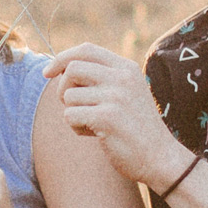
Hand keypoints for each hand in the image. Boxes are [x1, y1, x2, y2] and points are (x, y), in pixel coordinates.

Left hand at [45, 45, 189, 190]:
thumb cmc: (137, 128)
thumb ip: (101, 78)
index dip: (61, 58)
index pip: (86, 49)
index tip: (46, 72)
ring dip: (73, 113)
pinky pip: (70, 116)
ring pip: (68, 96)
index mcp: (127, 68)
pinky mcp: (106, 117)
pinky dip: (77, 128)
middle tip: (74, 106)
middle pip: (72, 69)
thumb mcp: (126, 93)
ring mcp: (115, 96)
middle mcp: (122, 78)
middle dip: (63, 88)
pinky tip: (96, 135)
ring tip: (94, 125)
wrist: (160, 157)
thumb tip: (61, 68)